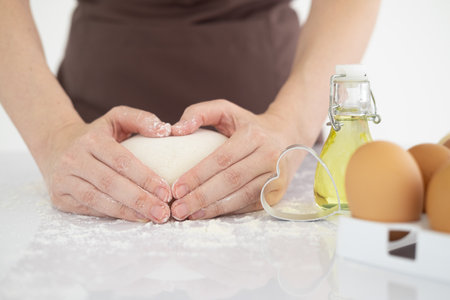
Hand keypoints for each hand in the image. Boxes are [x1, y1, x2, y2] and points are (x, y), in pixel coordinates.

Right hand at [41, 106, 171, 222]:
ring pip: (97, 200)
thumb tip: (165, 130)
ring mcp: (64, 179)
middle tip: (162, 212)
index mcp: (91, 140)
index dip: (145, 178)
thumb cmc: (96, 135)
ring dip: (127, 212)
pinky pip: (89, 209)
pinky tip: (133, 217)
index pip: (122, 161)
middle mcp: (74, 159)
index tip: (166, 191)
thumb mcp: (116, 118)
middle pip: (110, 183)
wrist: (56, 145)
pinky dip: (112, 215)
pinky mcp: (59, 197)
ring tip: (151, 217)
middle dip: (139, 200)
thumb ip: (141, 120)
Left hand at [170, 99, 302, 219]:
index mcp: (253, 135)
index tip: (176, 188)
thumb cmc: (248, 124)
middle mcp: (269, 155)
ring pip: (242, 196)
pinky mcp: (278, 190)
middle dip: (201, 197)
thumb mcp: (226, 110)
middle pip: (231, 180)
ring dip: (214, 208)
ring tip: (190, 215)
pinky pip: (251, 204)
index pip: (221, 159)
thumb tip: (176, 129)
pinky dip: (229, 210)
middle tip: (178, 209)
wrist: (288, 134)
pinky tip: (209, 214)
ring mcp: (277, 175)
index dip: (198, 175)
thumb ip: (199, 113)